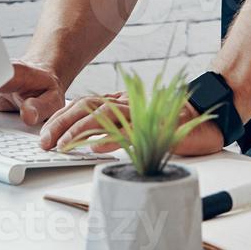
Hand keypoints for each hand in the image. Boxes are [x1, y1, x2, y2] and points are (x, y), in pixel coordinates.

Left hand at [38, 92, 225, 155]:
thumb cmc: (171, 123)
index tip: (44, 132)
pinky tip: (96, 147)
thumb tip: (91, 140)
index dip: (61, 117)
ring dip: (80, 130)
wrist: (206, 116)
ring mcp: (141, 113)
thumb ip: (116, 127)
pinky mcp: (156, 125)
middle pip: (86, 106)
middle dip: (61, 123)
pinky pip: (131, 131)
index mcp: (120, 102)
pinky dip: (112, 138)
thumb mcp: (137, 124)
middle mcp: (127, 104)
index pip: (83, 104)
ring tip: (63, 145)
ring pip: (103, 116)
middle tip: (44, 141)